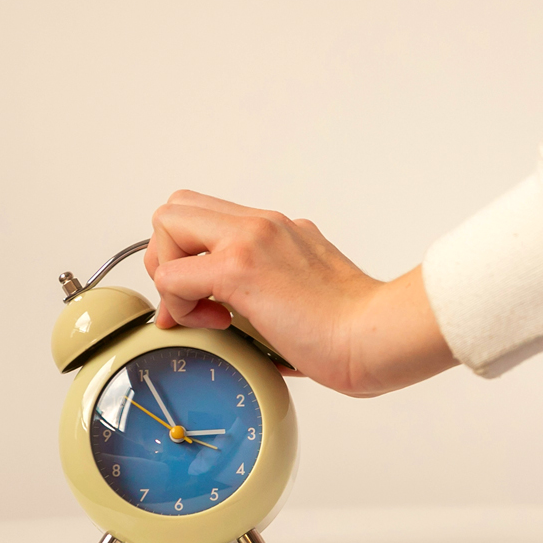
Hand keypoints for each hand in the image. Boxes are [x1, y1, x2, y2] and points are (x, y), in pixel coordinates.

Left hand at [145, 190, 457, 396]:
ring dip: (170, 274)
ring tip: (206, 312)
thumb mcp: (312, 290)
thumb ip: (278, 289)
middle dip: (168, 256)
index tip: (205, 297)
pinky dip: (179, 305)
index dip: (189, 254)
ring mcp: (250, 240)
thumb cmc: (357, 327)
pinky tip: (217, 325)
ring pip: (167, 224)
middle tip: (193, 297)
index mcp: (279, 230)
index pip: (207, 215)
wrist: (376, 335)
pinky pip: (172, 276)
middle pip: (177, 207)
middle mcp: (262, 224)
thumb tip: (248, 316)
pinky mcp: (239, 268)